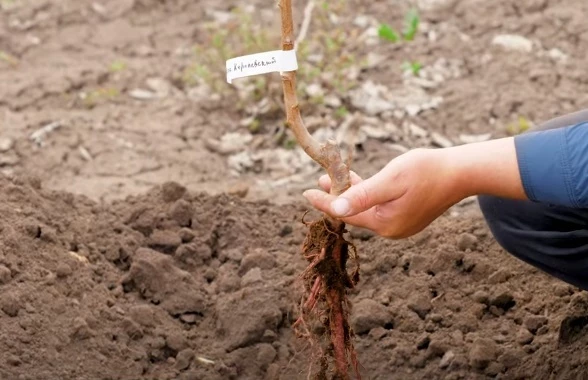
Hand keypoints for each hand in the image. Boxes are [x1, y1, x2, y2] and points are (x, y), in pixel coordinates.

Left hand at [302, 138, 525, 238]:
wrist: (461, 173)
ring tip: (333, 178)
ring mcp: (400, 224)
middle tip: (318, 180)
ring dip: (350, 193)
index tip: (304, 193)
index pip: (346, 214)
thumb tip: (336, 209)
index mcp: (385, 224)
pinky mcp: (407, 216)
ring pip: (367, 208)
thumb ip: (363, 195)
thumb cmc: (427, 171)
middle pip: (355, 212)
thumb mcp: (391, 180)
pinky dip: (367, 194)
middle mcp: (391, 229)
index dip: (323, 202)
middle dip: (336, 197)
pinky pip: (379, 206)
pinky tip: (359, 182)